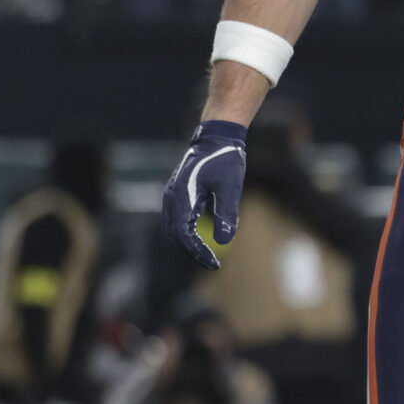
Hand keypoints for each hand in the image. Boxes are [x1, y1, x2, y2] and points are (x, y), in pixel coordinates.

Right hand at [161, 120, 248, 268]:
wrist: (216, 138)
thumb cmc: (225, 160)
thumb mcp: (231, 186)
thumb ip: (227, 212)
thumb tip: (225, 240)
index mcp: (181, 196)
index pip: (183, 234)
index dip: (197, 251)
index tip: (214, 263)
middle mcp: (172, 198)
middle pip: (175, 235)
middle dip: (192, 252)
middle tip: (213, 264)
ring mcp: (173, 196)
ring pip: (174, 229)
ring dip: (188, 245)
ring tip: (207, 257)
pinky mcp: (178, 195)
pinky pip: (178, 221)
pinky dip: (187, 235)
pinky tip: (202, 242)